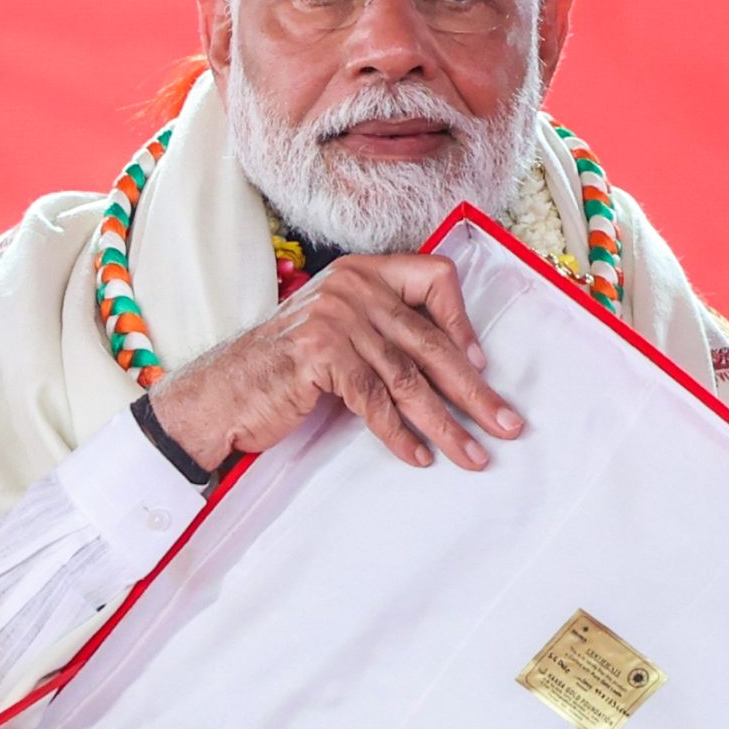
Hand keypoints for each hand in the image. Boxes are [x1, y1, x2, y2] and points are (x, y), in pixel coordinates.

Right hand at [151, 254, 522, 471]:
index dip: (463, 323)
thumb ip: (388, 333)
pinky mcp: (319, 356)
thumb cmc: (286, 370)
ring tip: (473, 454)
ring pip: (408, 379)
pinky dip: (400, 434)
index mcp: (362, 272)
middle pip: (431, 342)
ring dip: (446, 424)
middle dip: (474, 391)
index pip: (436, 277)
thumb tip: (464, 366)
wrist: (221, 394)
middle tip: (507, 425)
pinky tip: (419, 456)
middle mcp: (351, 287)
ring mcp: (334, 319)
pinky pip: (374, 402)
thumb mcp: (341, 334)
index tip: (480, 365)